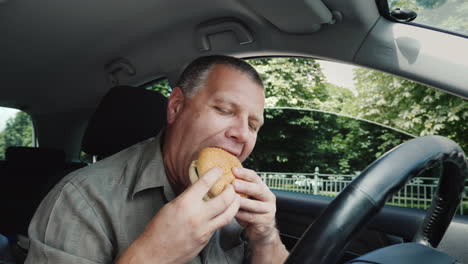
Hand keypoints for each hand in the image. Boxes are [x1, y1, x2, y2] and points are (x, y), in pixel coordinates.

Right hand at [117, 167, 240, 263]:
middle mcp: (197, 216)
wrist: (153, 254)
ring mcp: (203, 230)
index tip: (219, 170)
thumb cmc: (158, 229)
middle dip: (232, 190)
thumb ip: (188, 198)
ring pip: (228, 215)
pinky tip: (224, 213)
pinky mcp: (205, 240)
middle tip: (232, 185)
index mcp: (185, 204)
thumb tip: (200, 188)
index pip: (205, 183)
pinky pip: (219, 226)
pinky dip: (224, 217)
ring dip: (235, 205)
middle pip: (225, 199)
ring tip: (235, 198)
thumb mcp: (171, 207)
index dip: (215, 173)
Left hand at [232, 167, 277, 245]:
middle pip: (258, 189)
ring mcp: (268, 209)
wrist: (260, 229)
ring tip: (232, 198)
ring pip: (255, 205)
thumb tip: (219, 177)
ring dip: (243, 201)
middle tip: (234, 183)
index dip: (244, 173)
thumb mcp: (246, 197)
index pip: (255, 177)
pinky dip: (241, 215)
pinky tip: (232, 212)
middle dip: (245, 186)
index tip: (233, 170)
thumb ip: (238, 189)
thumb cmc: (249, 210)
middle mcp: (268, 197)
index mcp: (262, 187)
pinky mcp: (265, 221)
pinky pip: (251, 217)